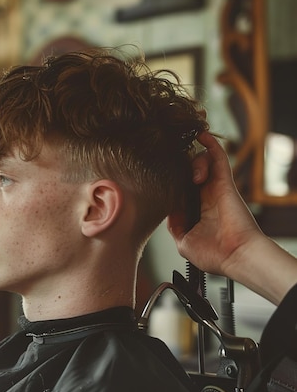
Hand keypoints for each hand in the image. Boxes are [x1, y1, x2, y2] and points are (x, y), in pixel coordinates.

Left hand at [168, 132, 296, 303]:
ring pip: (202, 164)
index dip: (171, 181)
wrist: (236, 256)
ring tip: (193, 176)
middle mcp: (205, 197)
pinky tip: (202, 135)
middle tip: (171, 165)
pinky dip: (211, 146)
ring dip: (193, 163)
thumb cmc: (215, 254)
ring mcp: (215, 189)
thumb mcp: (184, 243)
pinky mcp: (225, 183)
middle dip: (180, 167)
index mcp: (196, 210)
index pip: (180, 189)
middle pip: (189, 172)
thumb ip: (175, 226)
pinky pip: (219, 159)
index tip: (156, 176)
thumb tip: (168, 213)